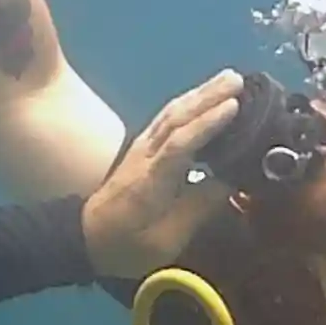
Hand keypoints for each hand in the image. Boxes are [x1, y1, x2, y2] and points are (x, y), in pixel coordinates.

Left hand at [82, 71, 242, 277]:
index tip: (234, 106)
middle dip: (207, 96)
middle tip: (239, 79)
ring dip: (199, 93)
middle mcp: (145, 155)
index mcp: (152, 181)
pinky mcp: (141, 148)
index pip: (180, 144)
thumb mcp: (165, 241)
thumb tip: (230, 182)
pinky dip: (187, 103)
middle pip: (176, 119)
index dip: (207, 124)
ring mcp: (141, 148)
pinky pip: (166, 118)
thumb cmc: (127, 246)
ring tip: (228, 78)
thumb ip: (197, 209)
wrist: (86, 238)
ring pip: (170, 113)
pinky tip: (203, 96)